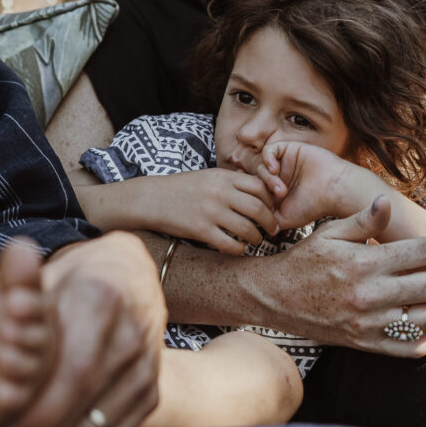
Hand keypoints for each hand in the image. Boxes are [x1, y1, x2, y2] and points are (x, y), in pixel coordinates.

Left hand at [0, 232, 166, 426]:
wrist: (129, 276)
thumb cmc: (65, 277)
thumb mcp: (35, 273)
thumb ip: (1, 297)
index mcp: (99, 302)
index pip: (71, 373)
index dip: (33, 415)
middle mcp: (130, 338)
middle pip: (79, 413)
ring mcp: (144, 372)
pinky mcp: (148, 397)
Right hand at [141, 169, 280, 254]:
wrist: (152, 198)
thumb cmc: (181, 188)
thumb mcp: (208, 176)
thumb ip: (231, 182)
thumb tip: (257, 192)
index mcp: (223, 177)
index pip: (259, 187)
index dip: (271, 200)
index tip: (273, 209)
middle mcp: (219, 192)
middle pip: (258, 208)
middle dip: (270, 222)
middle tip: (273, 230)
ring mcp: (210, 211)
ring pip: (247, 228)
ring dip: (256, 238)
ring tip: (256, 240)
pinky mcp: (200, 230)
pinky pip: (229, 244)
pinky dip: (239, 249)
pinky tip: (239, 249)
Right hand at [246, 196, 425, 357]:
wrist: (275, 298)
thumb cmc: (304, 261)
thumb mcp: (329, 232)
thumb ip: (363, 219)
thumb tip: (388, 201)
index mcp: (362, 263)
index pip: (421, 252)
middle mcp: (369, 295)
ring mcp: (369, 323)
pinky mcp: (366, 343)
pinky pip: (412, 347)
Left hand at [256, 141, 373, 230]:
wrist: (334, 191)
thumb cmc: (314, 206)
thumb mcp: (284, 218)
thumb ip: (266, 218)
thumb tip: (248, 221)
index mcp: (276, 193)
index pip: (254, 190)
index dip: (251, 195)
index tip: (254, 203)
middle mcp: (279, 177)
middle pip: (255, 178)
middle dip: (262, 189)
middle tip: (278, 197)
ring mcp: (284, 164)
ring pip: (262, 166)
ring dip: (267, 178)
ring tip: (281, 189)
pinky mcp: (290, 150)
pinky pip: (269, 150)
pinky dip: (267, 159)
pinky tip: (275, 169)